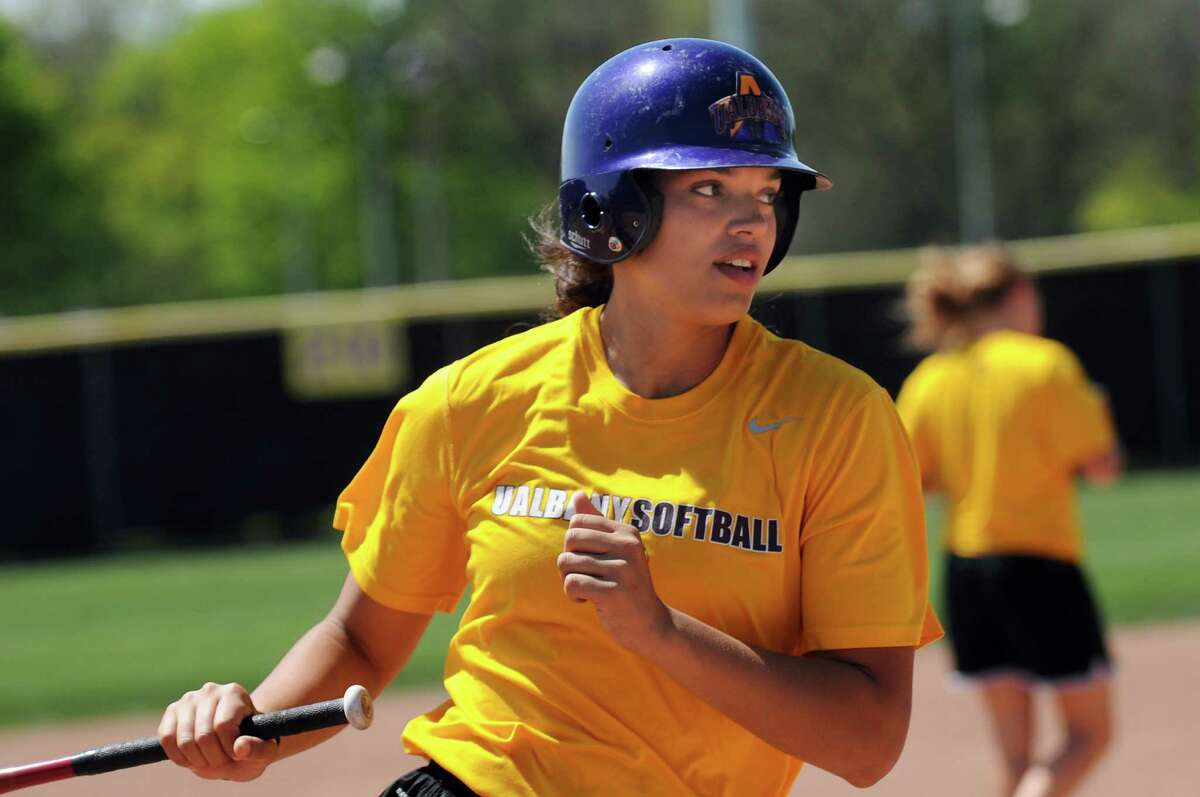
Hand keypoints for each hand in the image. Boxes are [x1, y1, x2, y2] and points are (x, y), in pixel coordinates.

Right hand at [158, 682, 279, 780]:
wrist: (233, 742)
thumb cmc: (251, 745)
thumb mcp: (265, 751)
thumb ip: (260, 750)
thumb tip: (240, 748)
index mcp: (234, 693)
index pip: (224, 726)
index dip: (228, 749)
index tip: (236, 755)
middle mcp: (210, 690)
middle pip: (204, 735)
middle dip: (213, 758)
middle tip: (222, 762)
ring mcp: (188, 699)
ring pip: (184, 740)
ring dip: (196, 760)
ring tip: (209, 761)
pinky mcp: (172, 711)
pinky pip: (167, 739)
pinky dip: (178, 757)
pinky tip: (192, 759)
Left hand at [557, 491, 671, 650]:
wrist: (649, 624)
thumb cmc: (626, 584)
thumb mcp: (615, 550)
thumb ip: (595, 522)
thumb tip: (577, 494)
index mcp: (627, 532)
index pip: (578, 522)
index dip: (573, 543)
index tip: (586, 559)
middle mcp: (628, 546)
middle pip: (570, 540)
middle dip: (567, 561)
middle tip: (583, 575)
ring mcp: (623, 570)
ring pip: (567, 563)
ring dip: (569, 580)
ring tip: (587, 589)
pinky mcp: (614, 593)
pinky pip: (572, 583)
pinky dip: (572, 595)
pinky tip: (587, 600)